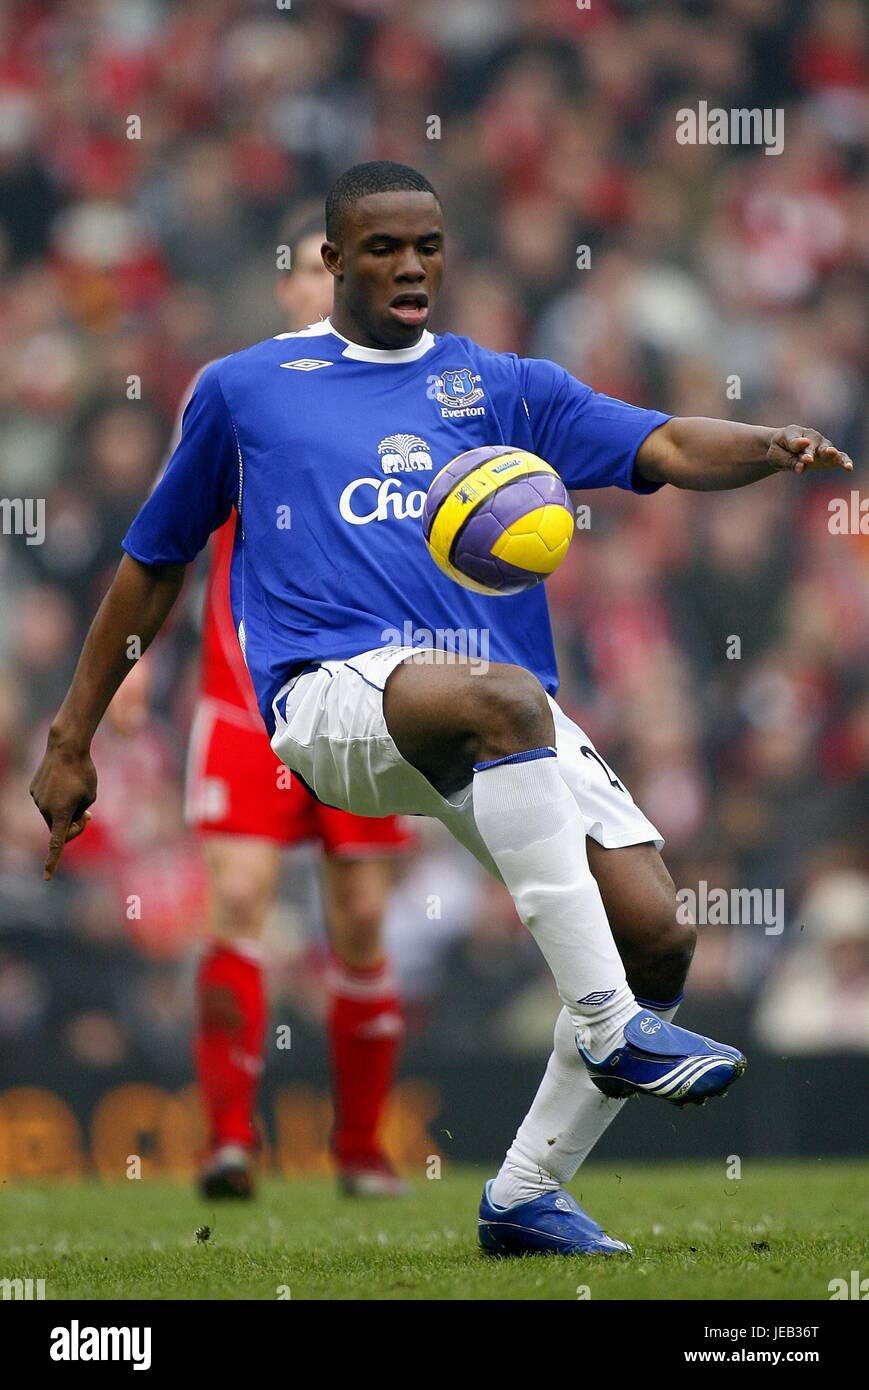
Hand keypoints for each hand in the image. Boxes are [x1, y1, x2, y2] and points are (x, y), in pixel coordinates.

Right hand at [29, 738, 96, 879]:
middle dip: (74, 827)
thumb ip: (80, 813)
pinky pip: (47, 803)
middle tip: (88, 817)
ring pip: (53, 816)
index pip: (56, 843)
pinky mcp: (33, 791)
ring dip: (65, 811)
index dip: (52, 861)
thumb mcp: (90, 796)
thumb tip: (70, 819)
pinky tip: (63, 783)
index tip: (47, 877)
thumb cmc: (84, 772)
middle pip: (60, 830)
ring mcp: (37, 800)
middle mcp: (46, 809)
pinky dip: (56, 799)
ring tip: (75, 792)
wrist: (65, 748)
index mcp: (62, 813)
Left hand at [767, 427, 853, 475]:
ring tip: (834, 455)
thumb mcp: (777, 453)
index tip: (803, 444)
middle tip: (808, 459)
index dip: (799, 444)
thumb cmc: (780, 450)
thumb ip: (789, 458)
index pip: (797, 440)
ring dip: (831, 453)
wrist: (782, 451)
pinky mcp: (830, 457)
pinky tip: (849, 467)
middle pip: (814, 445)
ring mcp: (822, 447)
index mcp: (797, 433)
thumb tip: (806, 461)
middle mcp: (812, 438)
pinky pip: (840, 457)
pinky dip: (844, 461)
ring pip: (828, 450)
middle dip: (811, 452)